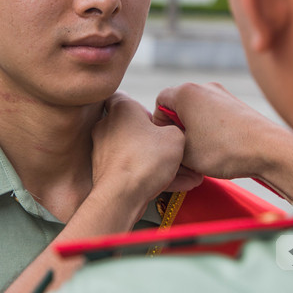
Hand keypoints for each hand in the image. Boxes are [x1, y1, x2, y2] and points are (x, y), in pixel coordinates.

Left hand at [92, 93, 201, 207]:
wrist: (121, 196)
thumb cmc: (145, 160)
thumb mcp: (175, 137)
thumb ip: (176, 129)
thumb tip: (175, 133)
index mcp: (121, 108)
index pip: (124, 96)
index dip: (142, 106)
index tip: (157, 117)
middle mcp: (107, 126)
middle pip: (135, 129)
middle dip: (159, 142)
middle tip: (180, 152)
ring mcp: (104, 150)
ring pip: (137, 153)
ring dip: (160, 162)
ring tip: (188, 175)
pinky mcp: (105, 171)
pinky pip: (133, 170)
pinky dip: (152, 176)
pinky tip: (178, 185)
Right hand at [155, 83, 292, 200]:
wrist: (267, 150)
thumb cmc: (224, 150)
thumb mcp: (183, 151)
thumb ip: (168, 142)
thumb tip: (169, 141)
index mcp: (186, 92)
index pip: (160, 101)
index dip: (160, 123)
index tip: (169, 141)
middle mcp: (204, 87)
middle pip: (179, 104)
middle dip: (178, 126)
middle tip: (183, 148)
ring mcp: (223, 94)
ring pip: (198, 110)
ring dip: (195, 128)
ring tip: (202, 150)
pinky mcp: (237, 104)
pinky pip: (214, 114)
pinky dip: (211, 128)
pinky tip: (219, 147)